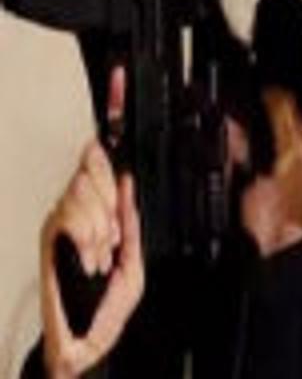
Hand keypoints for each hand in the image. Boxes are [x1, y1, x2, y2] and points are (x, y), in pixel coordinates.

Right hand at [40, 67, 144, 377]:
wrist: (83, 337)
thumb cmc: (109, 295)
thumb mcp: (135, 253)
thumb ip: (132, 216)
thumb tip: (129, 179)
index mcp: (108, 200)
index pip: (110, 149)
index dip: (115, 112)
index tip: (120, 80)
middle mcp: (84, 198)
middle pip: (100, 163)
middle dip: (112, 198)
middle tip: (112, 235)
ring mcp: (64, 211)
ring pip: (89, 190)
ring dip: (104, 227)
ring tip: (102, 252)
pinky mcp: (50, 227)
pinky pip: (77, 216)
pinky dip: (90, 240)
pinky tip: (89, 256)